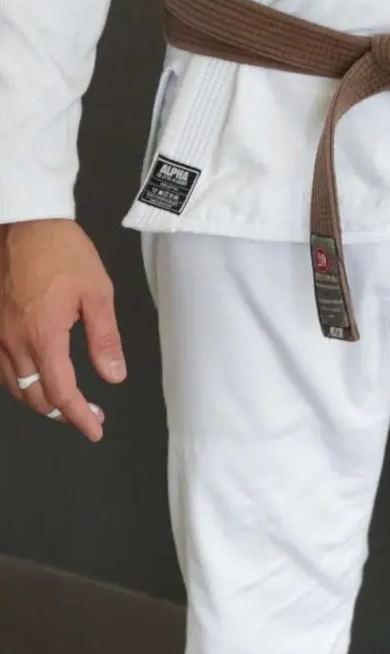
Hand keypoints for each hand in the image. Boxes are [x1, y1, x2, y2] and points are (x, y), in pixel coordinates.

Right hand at [0, 220, 123, 441]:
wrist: (27, 225)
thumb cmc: (64, 252)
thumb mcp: (98, 293)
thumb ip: (105, 339)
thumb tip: (113, 376)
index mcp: (44, 336)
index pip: (61, 393)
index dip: (79, 417)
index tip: (95, 428)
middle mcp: (13, 342)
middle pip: (34, 396)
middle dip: (61, 412)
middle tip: (87, 414)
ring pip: (14, 386)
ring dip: (39, 398)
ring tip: (66, 401)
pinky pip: (2, 367)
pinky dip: (20, 380)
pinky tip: (36, 375)